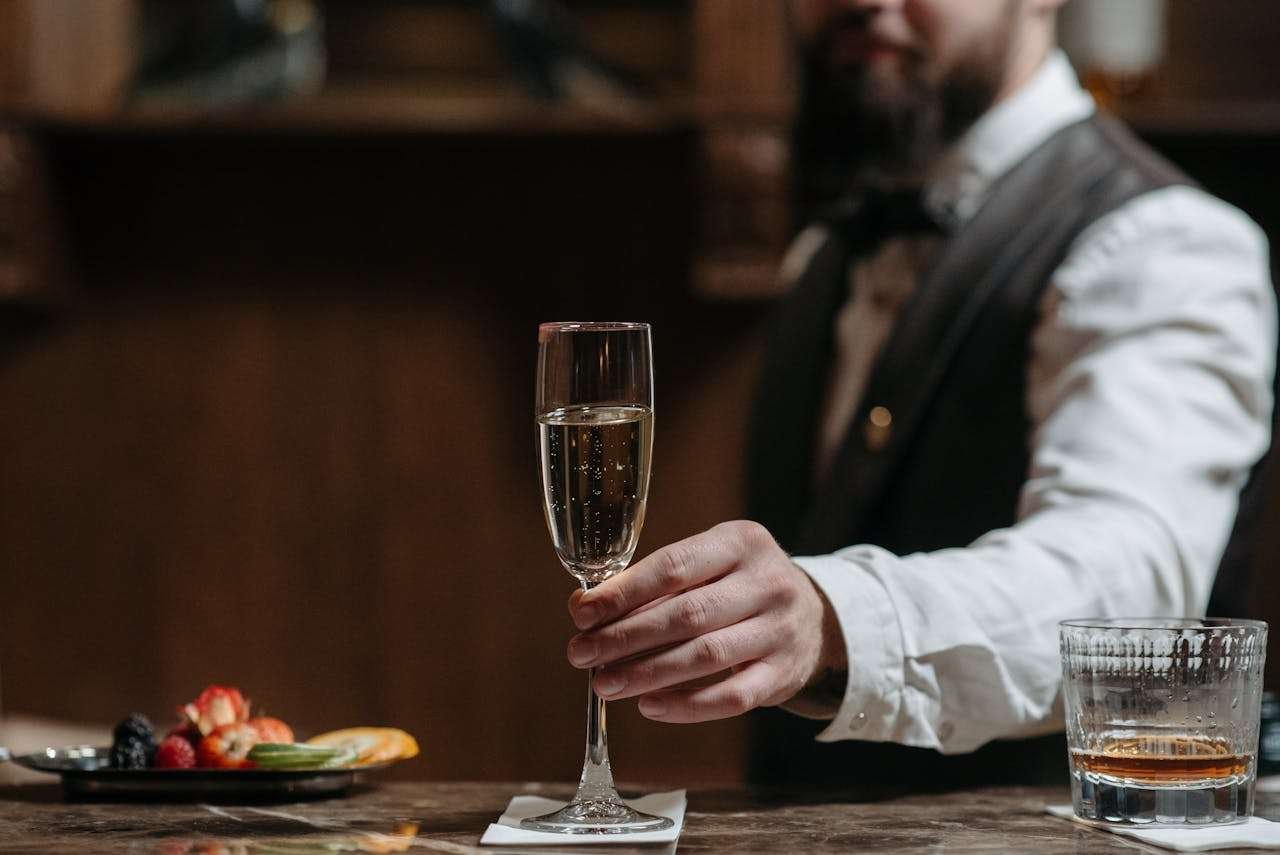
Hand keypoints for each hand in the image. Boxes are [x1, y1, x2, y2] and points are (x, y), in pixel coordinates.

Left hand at [565, 521, 845, 722]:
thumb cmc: (740, 586)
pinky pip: (731, 697)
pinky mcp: (783, 674)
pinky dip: (686, 706)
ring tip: (604, 684)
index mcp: (741, 542)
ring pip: (706, 656)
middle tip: (581, 654)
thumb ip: (656, 582)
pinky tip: (648, 706)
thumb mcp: (710, 564)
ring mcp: (780, 630)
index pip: (675, 565)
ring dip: (647, 673)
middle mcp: (767, 582)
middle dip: (626, 637)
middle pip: (687, 614)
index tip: (581, 613)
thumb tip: (586, 608)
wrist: (814, 618)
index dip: (624, 592)